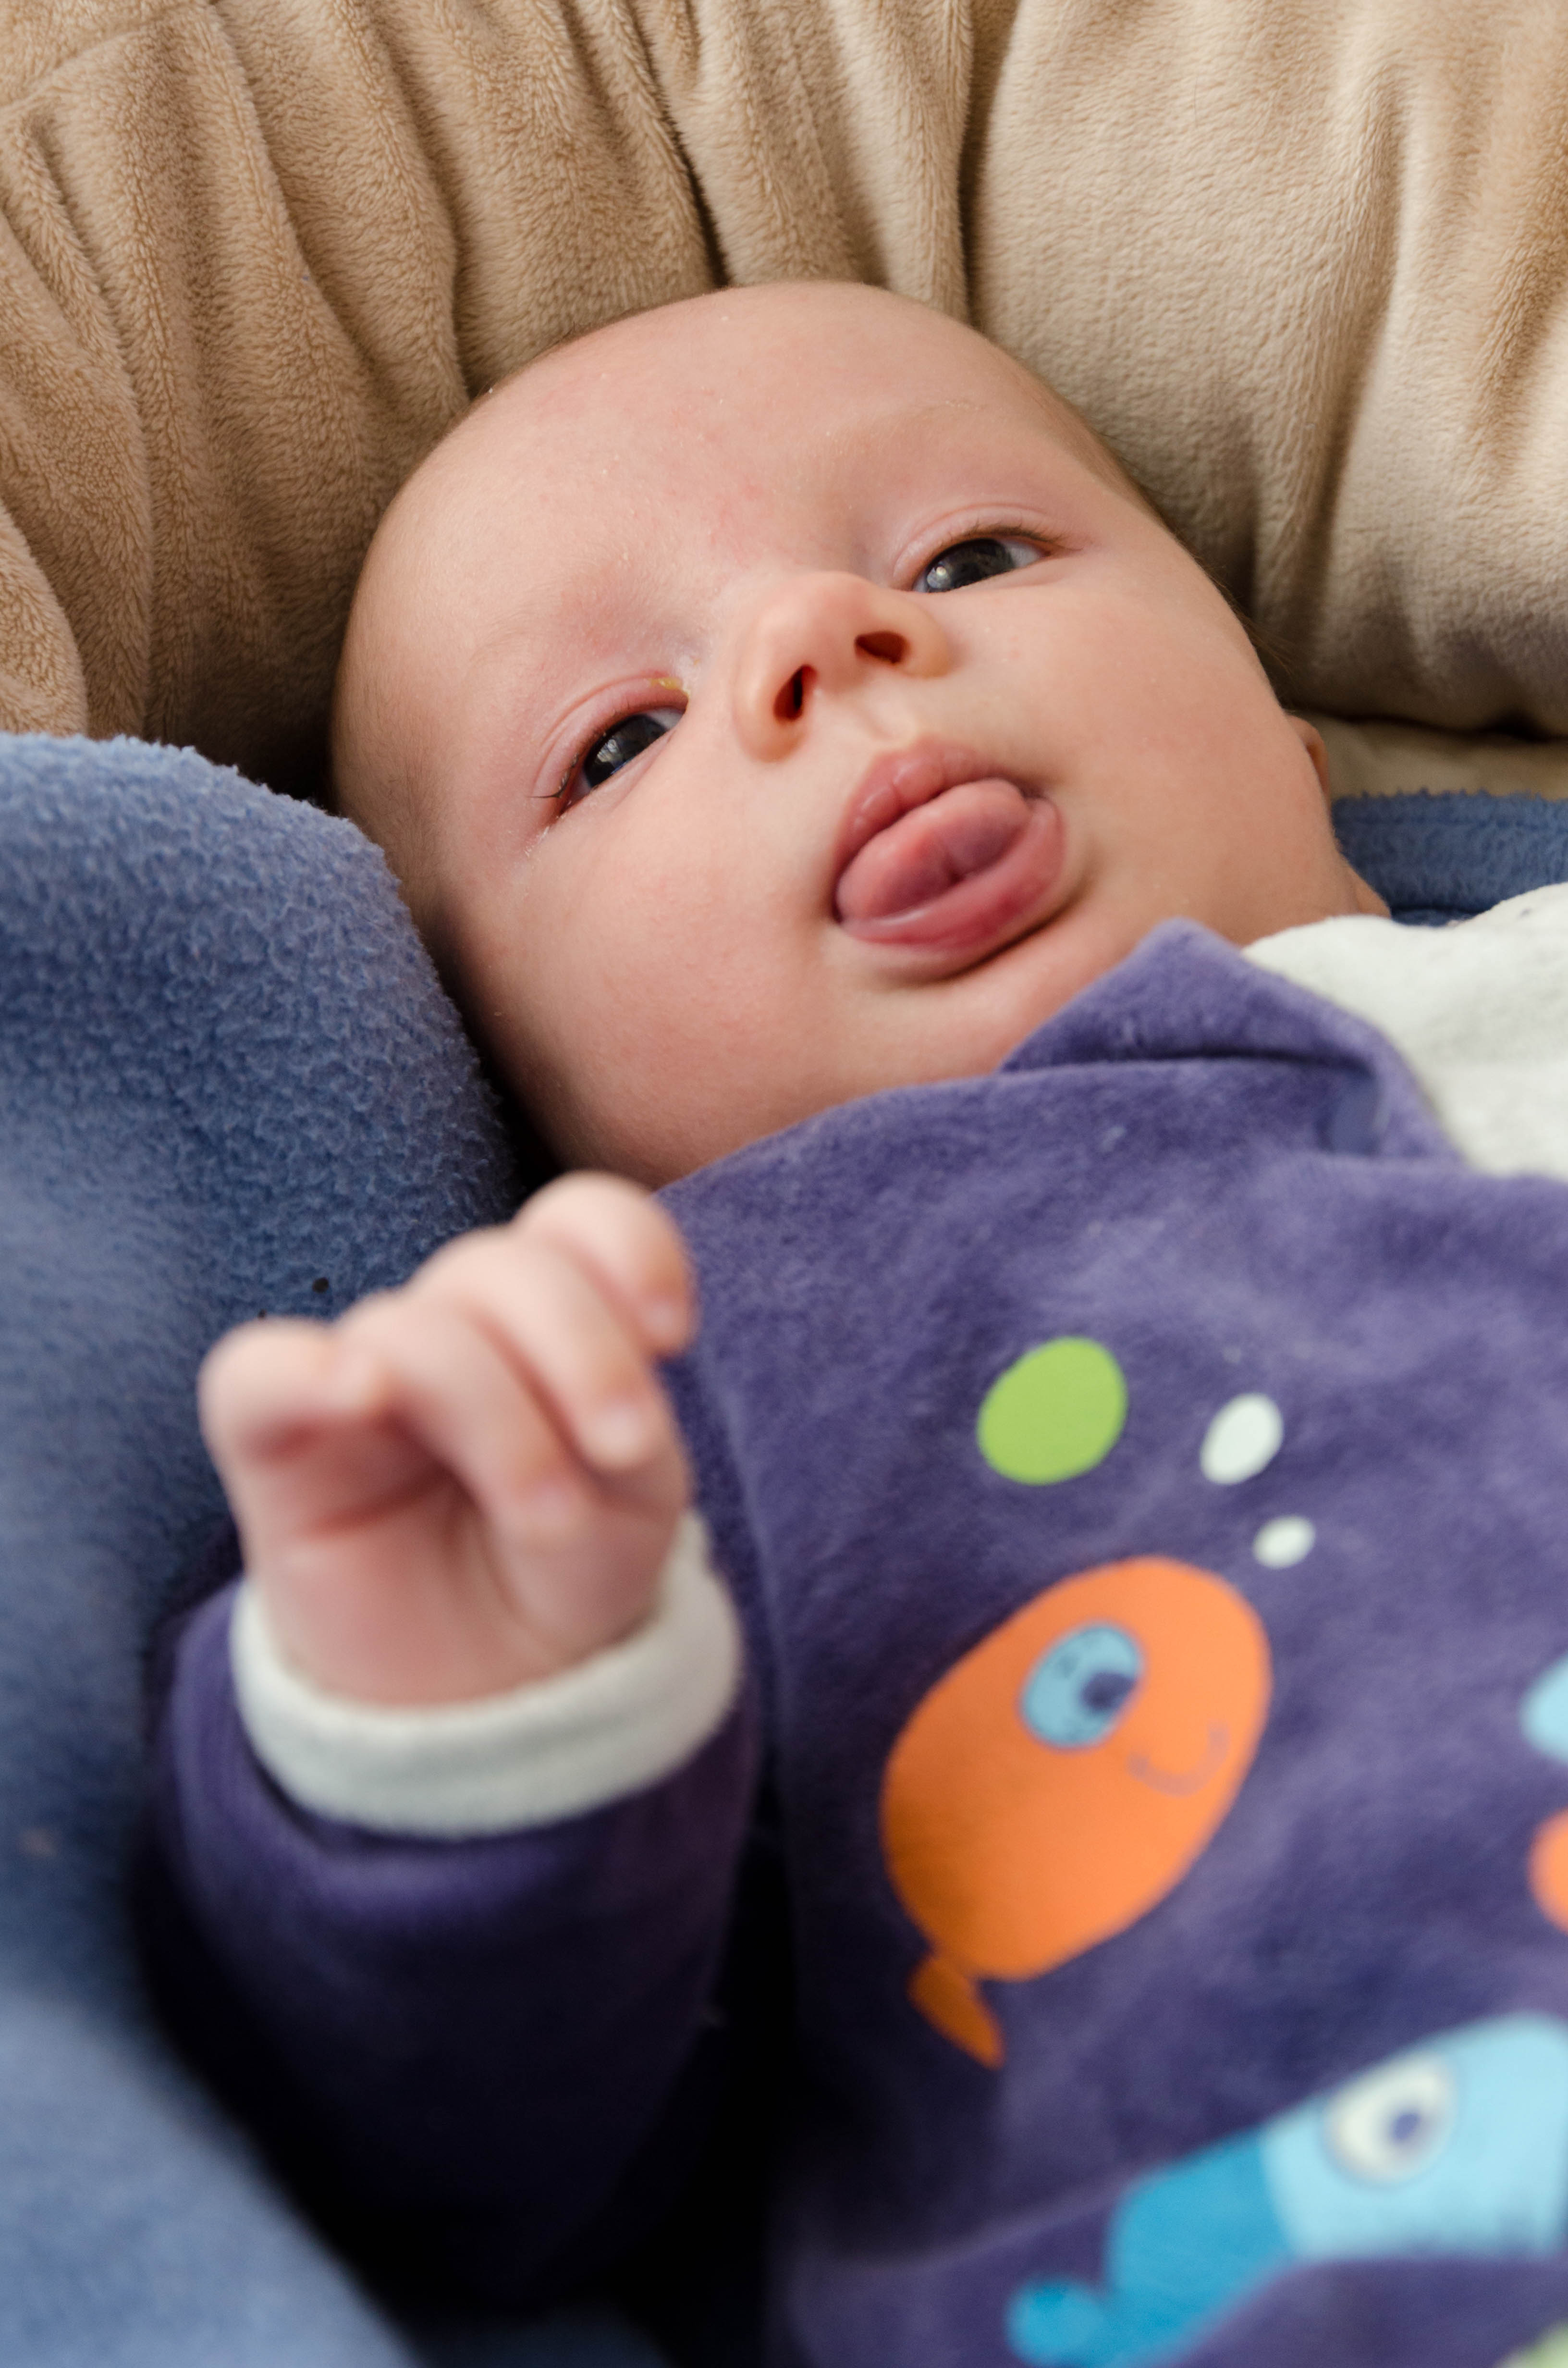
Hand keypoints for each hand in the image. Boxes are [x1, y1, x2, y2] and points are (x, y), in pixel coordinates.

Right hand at [198, 1176, 694, 1704]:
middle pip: (503, 1267)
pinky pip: (256, 1375)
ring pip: (412, 1330)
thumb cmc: (570, 1568)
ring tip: (549, 1517)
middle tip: (625, 1449)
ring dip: (496, 1415)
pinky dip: (305, 1372)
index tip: (673, 1333)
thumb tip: (539, 1371)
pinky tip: (359, 1396)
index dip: (628, 1248)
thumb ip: (606, 1422)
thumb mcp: (633, 1501)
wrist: (493, 1691)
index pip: (572, 1224)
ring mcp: (362, 1377)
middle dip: (581, 1351)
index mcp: (547, 1317)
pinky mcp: (278, 1443)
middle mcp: (451, 1325)